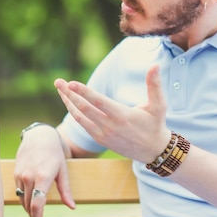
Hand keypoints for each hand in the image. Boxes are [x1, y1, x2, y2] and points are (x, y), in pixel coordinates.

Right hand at [14, 125, 74, 216]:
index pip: (37, 203)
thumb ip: (66, 190)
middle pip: (28, 205)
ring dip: (28, 209)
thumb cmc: (54, 153)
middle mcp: (29, 176)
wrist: (39, 137)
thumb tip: (72, 207)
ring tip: (35, 214)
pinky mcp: (15, 173)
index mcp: (43, 176)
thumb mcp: (63, 170)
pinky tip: (30, 200)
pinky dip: (24, 199)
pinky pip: (18, 192)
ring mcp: (20, 175)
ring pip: (22, 200)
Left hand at [54, 65, 169, 163]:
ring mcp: (103, 134)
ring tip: (59, 89)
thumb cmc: (156, 125)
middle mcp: (109, 126)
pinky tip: (68, 102)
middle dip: (69, 94)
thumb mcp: (158, 105)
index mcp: (122, 115)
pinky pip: (82, 124)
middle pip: (84, 108)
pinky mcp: (100, 139)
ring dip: (68, 102)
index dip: (83, 92)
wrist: (154, 151)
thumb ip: (154, 85)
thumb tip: (156, 65)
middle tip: (58, 81)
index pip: (98, 101)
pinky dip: (74, 112)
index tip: (70, 83)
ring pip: (80, 117)